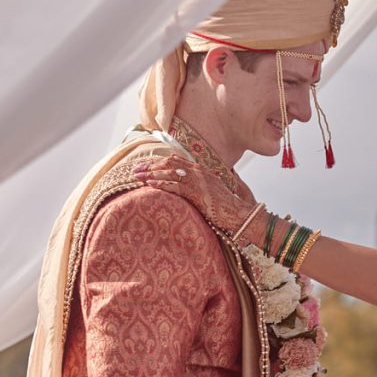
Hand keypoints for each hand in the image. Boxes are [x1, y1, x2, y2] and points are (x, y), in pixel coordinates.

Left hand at [133, 155, 255, 235]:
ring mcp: (199, 182)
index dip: (159, 162)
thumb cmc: (231, 206)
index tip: (146, 165)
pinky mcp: (198, 193)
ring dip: (151, 174)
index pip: (176, 161)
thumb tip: (201, 181)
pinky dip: (161, 184)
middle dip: (150, 166)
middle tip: (135, 169)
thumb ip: (209, 182)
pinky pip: (176, 186)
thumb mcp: (218, 190)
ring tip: (137, 176)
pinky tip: (150, 184)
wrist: (241, 215)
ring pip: (170, 173)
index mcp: (203, 170)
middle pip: (170, 164)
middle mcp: (200, 172)